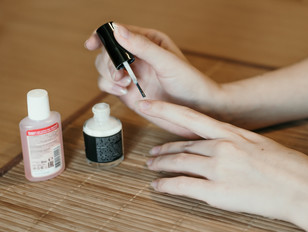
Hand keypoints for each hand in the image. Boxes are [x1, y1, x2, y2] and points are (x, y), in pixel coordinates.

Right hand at [85, 23, 219, 137]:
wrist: (198, 109)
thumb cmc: (190, 82)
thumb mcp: (167, 62)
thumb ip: (142, 46)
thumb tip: (117, 30)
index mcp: (148, 41)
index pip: (118, 33)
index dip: (102, 36)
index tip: (92, 44)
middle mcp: (137, 57)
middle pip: (107, 51)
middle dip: (108, 62)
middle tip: (120, 73)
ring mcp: (131, 74)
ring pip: (104, 68)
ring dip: (108, 75)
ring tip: (124, 83)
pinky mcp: (128, 91)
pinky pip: (108, 85)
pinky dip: (109, 87)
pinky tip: (123, 91)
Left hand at [136, 100, 307, 231]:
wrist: (302, 188)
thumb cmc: (287, 165)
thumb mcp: (259, 143)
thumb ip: (236, 142)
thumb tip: (223, 144)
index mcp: (231, 133)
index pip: (189, 117)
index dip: (164, 109)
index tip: (147, 105)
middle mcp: (220, 148)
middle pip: (181, 146)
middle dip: (164, 150)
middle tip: (153, 153)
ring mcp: (217, 169)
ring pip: (179, 163)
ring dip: (162, 165)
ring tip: (152, 167)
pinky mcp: (217, 192)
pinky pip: (183, 186)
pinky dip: (167, 186)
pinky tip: (159, 186)